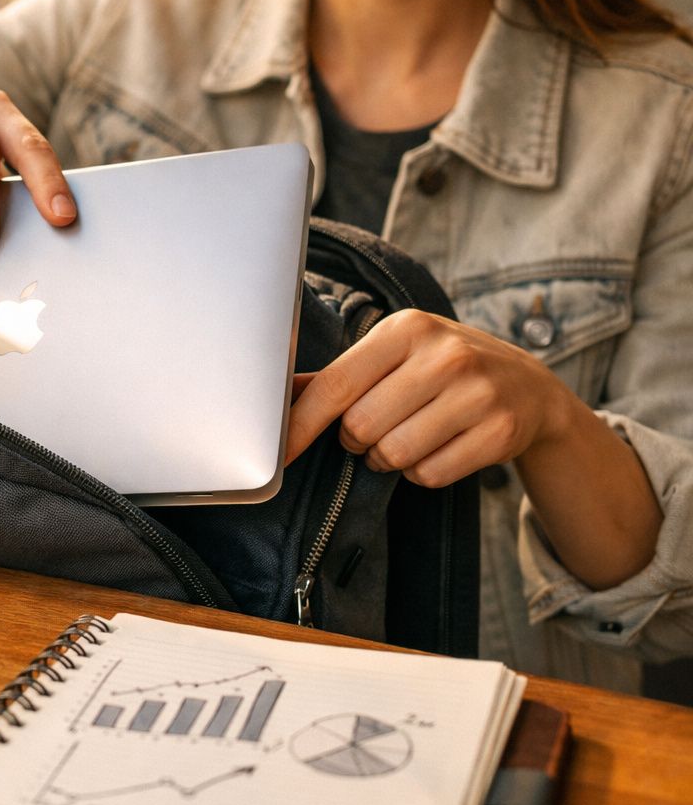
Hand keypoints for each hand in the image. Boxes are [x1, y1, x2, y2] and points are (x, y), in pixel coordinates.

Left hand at [285, 309, 569, 487]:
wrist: (528, 385)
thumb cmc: (440, 368)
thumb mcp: (392, 354)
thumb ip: (336, 376)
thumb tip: (276, 396)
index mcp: (406, 328)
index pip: (335, 386)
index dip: (300, 425)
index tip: (277, 455)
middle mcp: (444, 355)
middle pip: (360, 427)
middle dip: (356, 440)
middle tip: (374, 429)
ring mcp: (477, 393)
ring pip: (394, 455)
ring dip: (387, 459)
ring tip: (405, 437)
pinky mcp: (499, 432)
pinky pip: (429, 475)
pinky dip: (421, 473)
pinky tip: (437, 448)